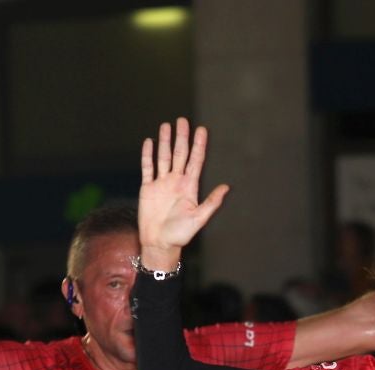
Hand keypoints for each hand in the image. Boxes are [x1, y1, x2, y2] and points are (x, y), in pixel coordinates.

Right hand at [138, 117, 228, 270]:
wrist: (159, 244)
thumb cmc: (180, 234)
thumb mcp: (199, 218)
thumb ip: (211, 202)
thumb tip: (227, 187)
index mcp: (189, 187)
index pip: (195, 161)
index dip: (199, 145)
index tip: (202, 130)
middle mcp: (176, 182)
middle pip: (180, 154)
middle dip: (182, 137)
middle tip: (183, 120)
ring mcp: (161, 183)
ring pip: (164, 157)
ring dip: (165, 141)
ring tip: (166, 126)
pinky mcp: (148, 188)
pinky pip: (147, 168)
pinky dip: (147, 155)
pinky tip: (150, 142)